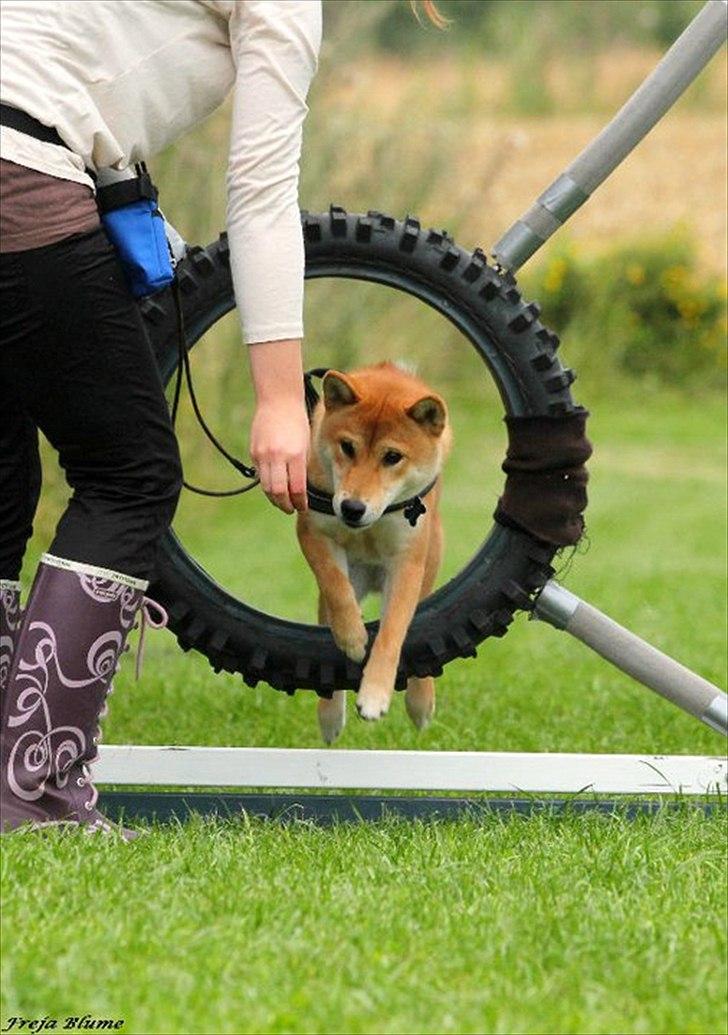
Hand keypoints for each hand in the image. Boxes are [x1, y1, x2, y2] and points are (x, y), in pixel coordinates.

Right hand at [250, 397, 309, 513]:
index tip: (302, 506)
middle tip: (290, 509)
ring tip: (282, 501)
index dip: (299, 502)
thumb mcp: (305, 445)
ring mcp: (263, 454)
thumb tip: (297, 491)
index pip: (296, 488)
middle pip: (278, 492)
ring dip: (274, 498)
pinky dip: (266, 483)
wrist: (278, 400)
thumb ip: (300, 467)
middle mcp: (278, 456)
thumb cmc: (297, 422)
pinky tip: (274, 485)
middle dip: (285, 505)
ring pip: (266, 487)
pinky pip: (259, 475)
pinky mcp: (253, 452)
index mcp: (295, 454)